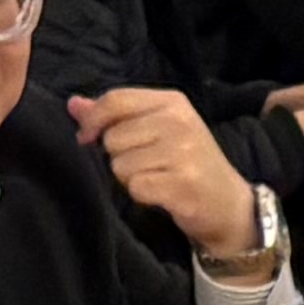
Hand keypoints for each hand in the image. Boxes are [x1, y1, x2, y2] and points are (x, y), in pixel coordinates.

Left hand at [82, 86, 254, 258]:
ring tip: (157, 179)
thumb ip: (115, 115)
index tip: (87, 138)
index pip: (115, 100)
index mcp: (172, 102)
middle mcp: (178, 122)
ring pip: (121, 165)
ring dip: (131, 179)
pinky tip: (161, 194)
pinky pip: (136, 187)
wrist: (229, 205)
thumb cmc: (189, 164)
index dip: (93, 121)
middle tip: (146, 164)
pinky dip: (142, 196)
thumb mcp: (158, 131)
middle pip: (113, 137)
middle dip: (119, 156)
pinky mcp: (182, 184)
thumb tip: (74, 104)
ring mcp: (183, 153)